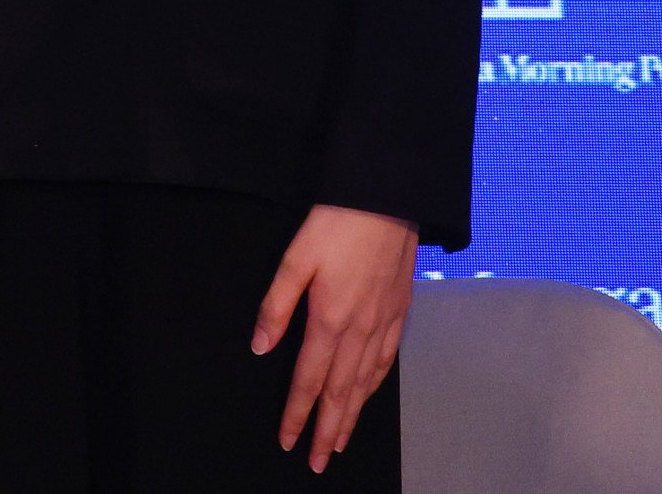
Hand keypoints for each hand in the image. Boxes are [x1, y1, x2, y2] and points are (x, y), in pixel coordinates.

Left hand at [255, 203, 414, 469]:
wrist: (388, 200)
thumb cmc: (335, 224)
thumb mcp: (294, 258)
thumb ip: (276, 306)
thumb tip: (262, 348)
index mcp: (329, 319)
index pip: (309, 379)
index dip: (297, 412)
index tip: (287, 440)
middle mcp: (360, 329)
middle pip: (341, 392)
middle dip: (327, 429)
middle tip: (316, 462)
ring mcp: (384, 323)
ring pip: (366, 382)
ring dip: (352, 415)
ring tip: (340, 441)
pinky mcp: (400, 312)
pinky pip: (386, 360)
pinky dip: (375, 385)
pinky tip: (368, 394)